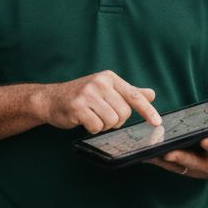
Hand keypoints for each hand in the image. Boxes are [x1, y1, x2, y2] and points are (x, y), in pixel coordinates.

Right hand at [33, 70, 160, 134]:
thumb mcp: (105, 90)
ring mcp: (88, 94)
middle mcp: (100, 83)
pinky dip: (92, 129)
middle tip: (102, 116)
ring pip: (111, 121)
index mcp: (109, 78)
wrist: (50, 99)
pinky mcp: (77, 106)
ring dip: (103, 125)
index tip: (157, 123)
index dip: (147, 110)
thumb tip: (151, 94)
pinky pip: (96, 126)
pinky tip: (84, 121)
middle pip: (124, 113)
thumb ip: (128, 93)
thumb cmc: (81, 96)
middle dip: (116, 120)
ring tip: (92, 117)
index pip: (134, 96)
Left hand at [148, 119, 207, 180]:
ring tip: (149, 153)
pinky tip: (140, 152)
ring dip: (162, 160)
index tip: (207, 140)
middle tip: (170, 152)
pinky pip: (166, 163)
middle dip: (181, 158)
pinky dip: (154, 159)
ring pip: (176, 165)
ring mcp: (193, 167)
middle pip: (193, 163)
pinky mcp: (180, 166)